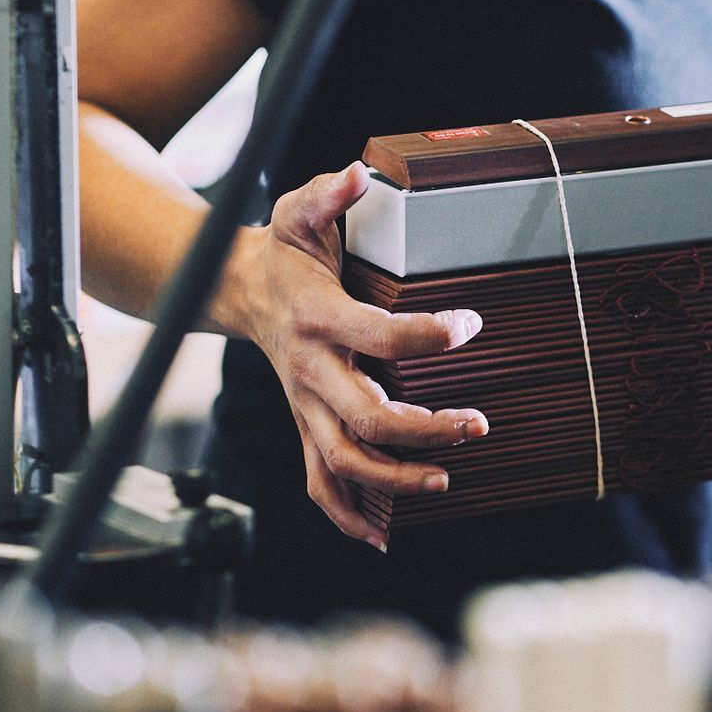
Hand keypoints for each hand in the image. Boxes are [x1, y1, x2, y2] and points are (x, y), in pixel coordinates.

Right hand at [219, 162, 487, 548]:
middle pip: (365, 418)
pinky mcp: (305, 426)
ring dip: (395, 481)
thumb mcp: (298, 211)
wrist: (237, 289)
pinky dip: (346, 517)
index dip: (425, 333)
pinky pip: (318, 485)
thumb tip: (357, 174)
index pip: (376, 335)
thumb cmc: (283, 249)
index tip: (470, 324)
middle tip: (475, 423)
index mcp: (316, 318)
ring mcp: (305, 407)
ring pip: (343, 463)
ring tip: (446, 479)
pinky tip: (381, 537)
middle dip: (423, 429)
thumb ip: (328, 195)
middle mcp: (309, 371)